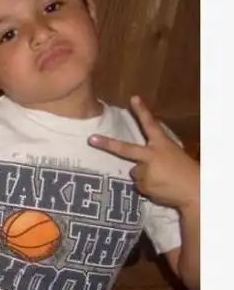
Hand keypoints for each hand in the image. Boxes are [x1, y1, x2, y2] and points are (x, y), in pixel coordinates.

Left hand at [88, 96, 199, 210]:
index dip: (142, 111)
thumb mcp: (171, 156)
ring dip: (145, 176)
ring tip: (162, 179)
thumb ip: (153, 156)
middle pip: (125, 149)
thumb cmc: (185, 172)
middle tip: (91, 139)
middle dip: (107, 144)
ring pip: (135, 172)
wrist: (196, 191)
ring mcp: (146, 171)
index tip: (133, 98)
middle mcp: (151, 155)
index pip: (151, 124)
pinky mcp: (144, 185)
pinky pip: (139, 185)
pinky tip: (161, 187)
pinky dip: (148, 186)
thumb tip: (135, 166)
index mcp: (162, 144)